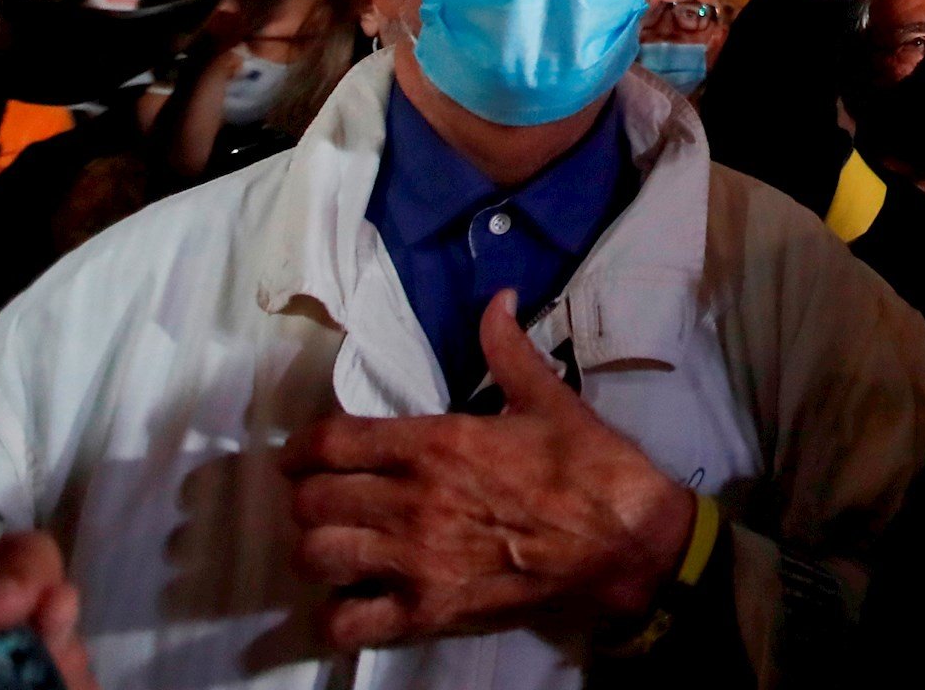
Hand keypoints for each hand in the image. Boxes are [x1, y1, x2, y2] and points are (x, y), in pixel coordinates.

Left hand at [285, 290, 694, 646]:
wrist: (627, 542)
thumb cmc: (590, 467)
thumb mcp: (550, 398)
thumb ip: (508, 349)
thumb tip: (499, 299)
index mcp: (436, 444)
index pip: (331, 442)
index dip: (299, 449)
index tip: (298, 456)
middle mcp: (413, 501)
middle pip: (313, 501)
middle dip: (307, 497)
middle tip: (324, 498)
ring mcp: (417, 561)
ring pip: (317, 557)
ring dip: (317, 550)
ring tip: (336, 544)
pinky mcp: (430, 612)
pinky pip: (348, 624)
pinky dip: (338, 614)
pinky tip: (354, 599)